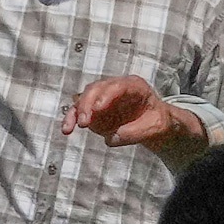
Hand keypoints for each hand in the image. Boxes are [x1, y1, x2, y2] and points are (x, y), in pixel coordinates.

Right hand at [66, 75, 203, 157]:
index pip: (118, 86)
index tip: (97, 108)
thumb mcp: (155, 128)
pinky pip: (79, 110)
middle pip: (96, 88)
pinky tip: (67, 129)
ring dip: (76, 112)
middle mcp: (115, 87)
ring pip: (84, 97)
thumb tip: (111, 138)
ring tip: (70, 128)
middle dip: (87, 104)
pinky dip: (72, 118)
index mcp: (135, 86)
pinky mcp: (94, 108)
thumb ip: (135, 132)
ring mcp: (102, 96)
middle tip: (84, 122)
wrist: (153, 123)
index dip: (106, 95)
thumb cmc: (157, 121)